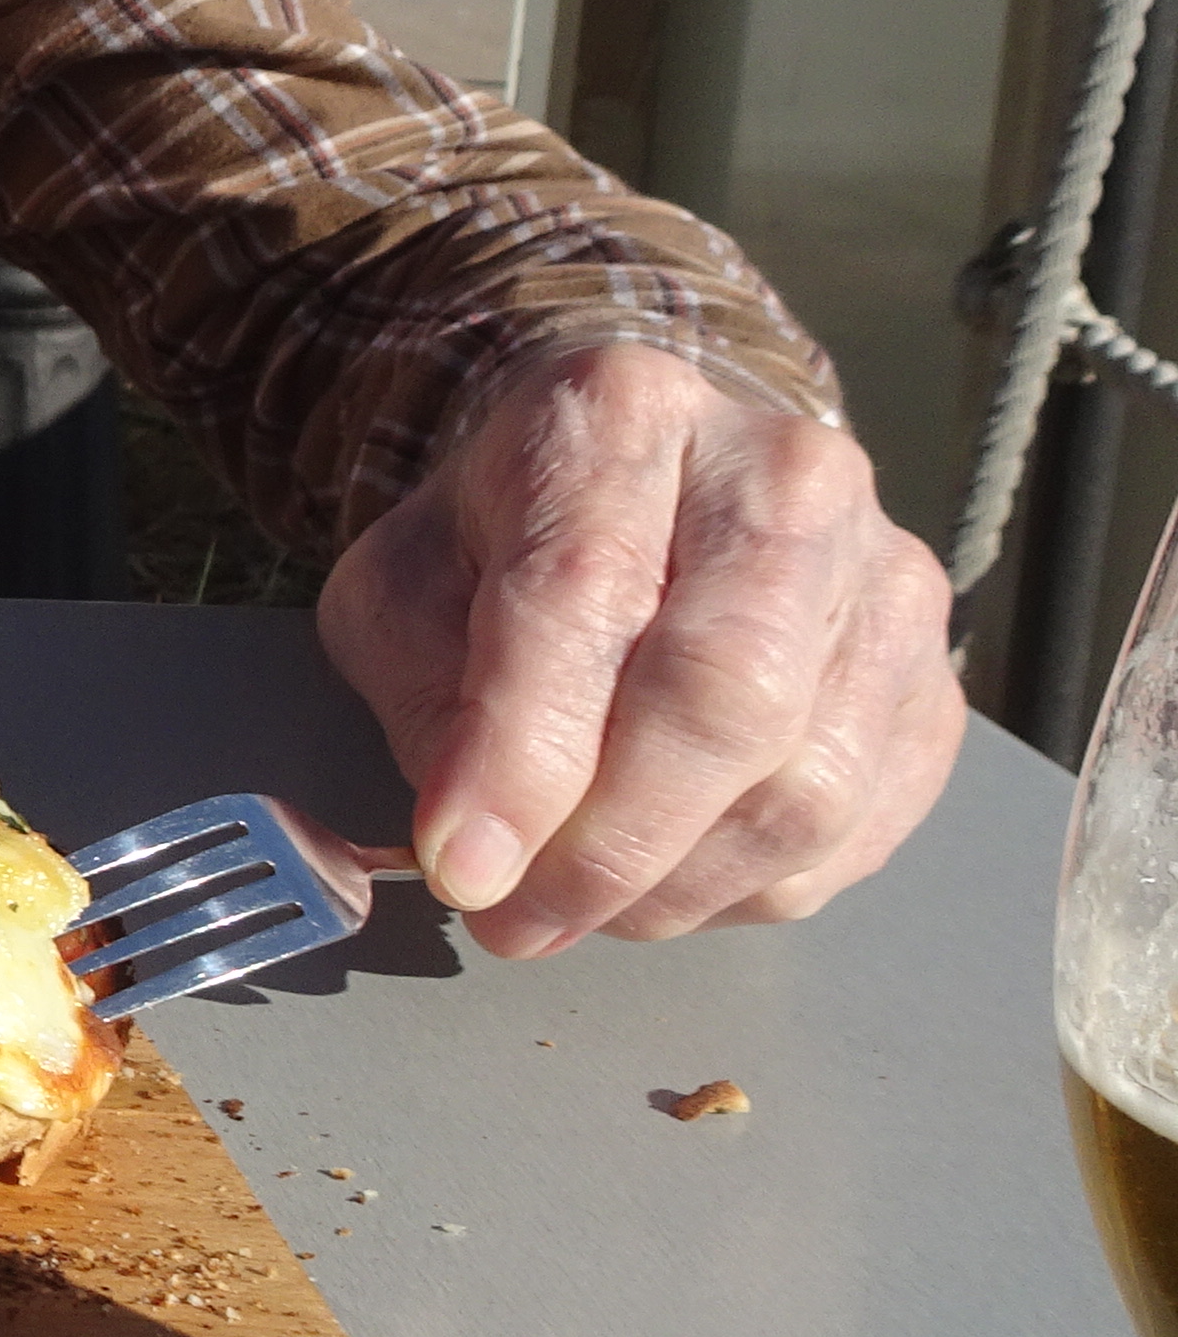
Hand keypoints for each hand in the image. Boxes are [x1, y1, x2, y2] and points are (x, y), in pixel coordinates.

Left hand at [316, 342, 963, 954]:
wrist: (642, 491)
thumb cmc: (508, 539)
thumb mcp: (406, 585)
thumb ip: (427, 697)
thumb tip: (478, 846)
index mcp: (622, 418)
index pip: (586, 593)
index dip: (523, 756)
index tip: (464, 868)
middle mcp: (782, 480)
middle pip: (728, 696)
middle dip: (610, 845)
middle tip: (517, 917)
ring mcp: (884, 580)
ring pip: (803, 786)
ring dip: (674, 885)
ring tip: (580, 900)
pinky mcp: (930, 684)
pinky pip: (856, 830)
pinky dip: (748, 889)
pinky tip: (672, 875)